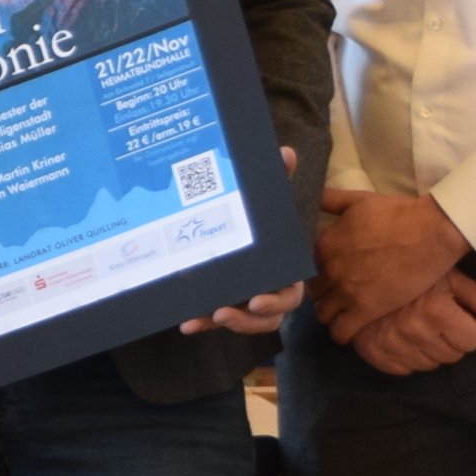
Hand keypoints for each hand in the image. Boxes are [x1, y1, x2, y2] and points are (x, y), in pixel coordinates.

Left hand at [179, 148, 310, 332]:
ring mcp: (245, 299)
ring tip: (205, 317)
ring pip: (243, 322)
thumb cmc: (255, 215)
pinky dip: (203, 322)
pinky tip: (186, 322)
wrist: (227, 221)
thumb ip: (277, 179)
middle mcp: (267, 289)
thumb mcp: (263, 198)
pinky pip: (216, 320)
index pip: (289, 295)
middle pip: (267, 317)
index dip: (276, 301)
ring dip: (226, 323)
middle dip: (247, 320)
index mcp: (282, 269)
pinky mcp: (222, 303)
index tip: (257, 301)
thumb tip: (286, 152)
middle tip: (224, 312)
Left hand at [314, 185, 473, 338]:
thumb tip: (311, 195)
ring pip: (322, 314)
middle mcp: (330, 270)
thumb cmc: (398, 213)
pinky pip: (341, 332)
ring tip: (345, 311)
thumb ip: (330, 200)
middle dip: (323, 294)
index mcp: (324, 244)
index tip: (329, 275)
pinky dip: (342, 333)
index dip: (317, 272)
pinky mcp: (366, 310)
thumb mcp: (358, 200)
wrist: (431, 232)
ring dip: (331, 314)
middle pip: (313, 292)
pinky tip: (352, 327)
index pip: (305, 267)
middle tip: (339, 294)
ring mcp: (346, 292)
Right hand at [343, 271, 475, 373]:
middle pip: (453, 356)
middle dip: (449, 340)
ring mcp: (391, 342)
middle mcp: (414, 329)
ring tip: (417, 328)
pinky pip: (403, 371)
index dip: (467, 329)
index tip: (455, 316)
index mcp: (437, 310)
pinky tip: (400, 338)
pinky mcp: (373, 351)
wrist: (364, 267)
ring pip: (429, 366)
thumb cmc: (414, 269)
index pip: (472, 342)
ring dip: (428, 350)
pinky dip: (404, 358)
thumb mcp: (450, 276)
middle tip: (435, 321)